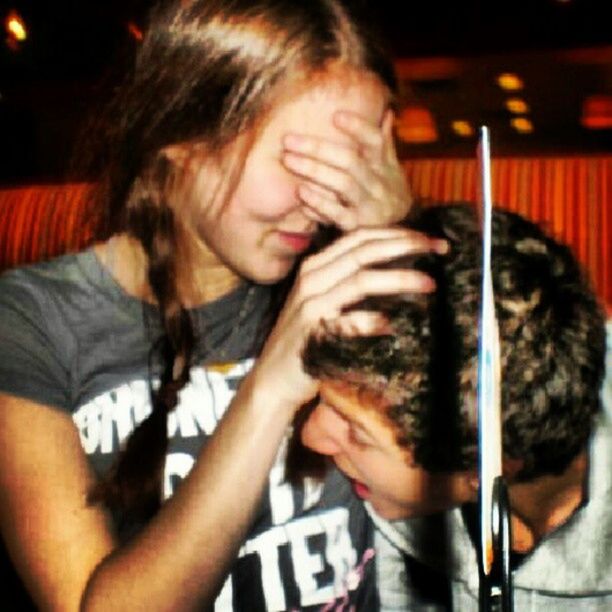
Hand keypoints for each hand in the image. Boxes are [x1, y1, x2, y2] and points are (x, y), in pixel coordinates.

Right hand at [249, 227, 446, 410]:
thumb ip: (349, 279)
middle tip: (438, 249)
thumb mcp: (323, 300)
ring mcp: (310, 306)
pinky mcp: (312, 334)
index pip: (359, 238)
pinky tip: (392, 325)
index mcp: (316, 266)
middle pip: (363, 252)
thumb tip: (396, 266)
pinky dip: (372, 321)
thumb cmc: (308, 337)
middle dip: (405, 246)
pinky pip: (348, 322)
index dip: (395, 234)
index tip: (427, 239)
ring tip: (430, 284)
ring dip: (399, 279)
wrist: (274, 377)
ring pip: (361, 280)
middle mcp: (311, 280)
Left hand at [281, 109, 411, 230]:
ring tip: (289, 160)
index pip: (375, 142)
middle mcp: (378, 185)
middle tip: (288, 140)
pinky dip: (319, 203)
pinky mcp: (357, 228)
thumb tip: (387, 112)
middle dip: (318, 148)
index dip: (358, 128)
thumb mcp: (390, 171)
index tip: (336, 116)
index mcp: (384, 167)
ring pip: (343, 185)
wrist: (399, 237)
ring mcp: (369, 207)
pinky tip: (301, 192)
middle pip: (350, 161)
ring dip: (314, 171)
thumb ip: (384, 143)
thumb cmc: (386, 196)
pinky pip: (337, 215)